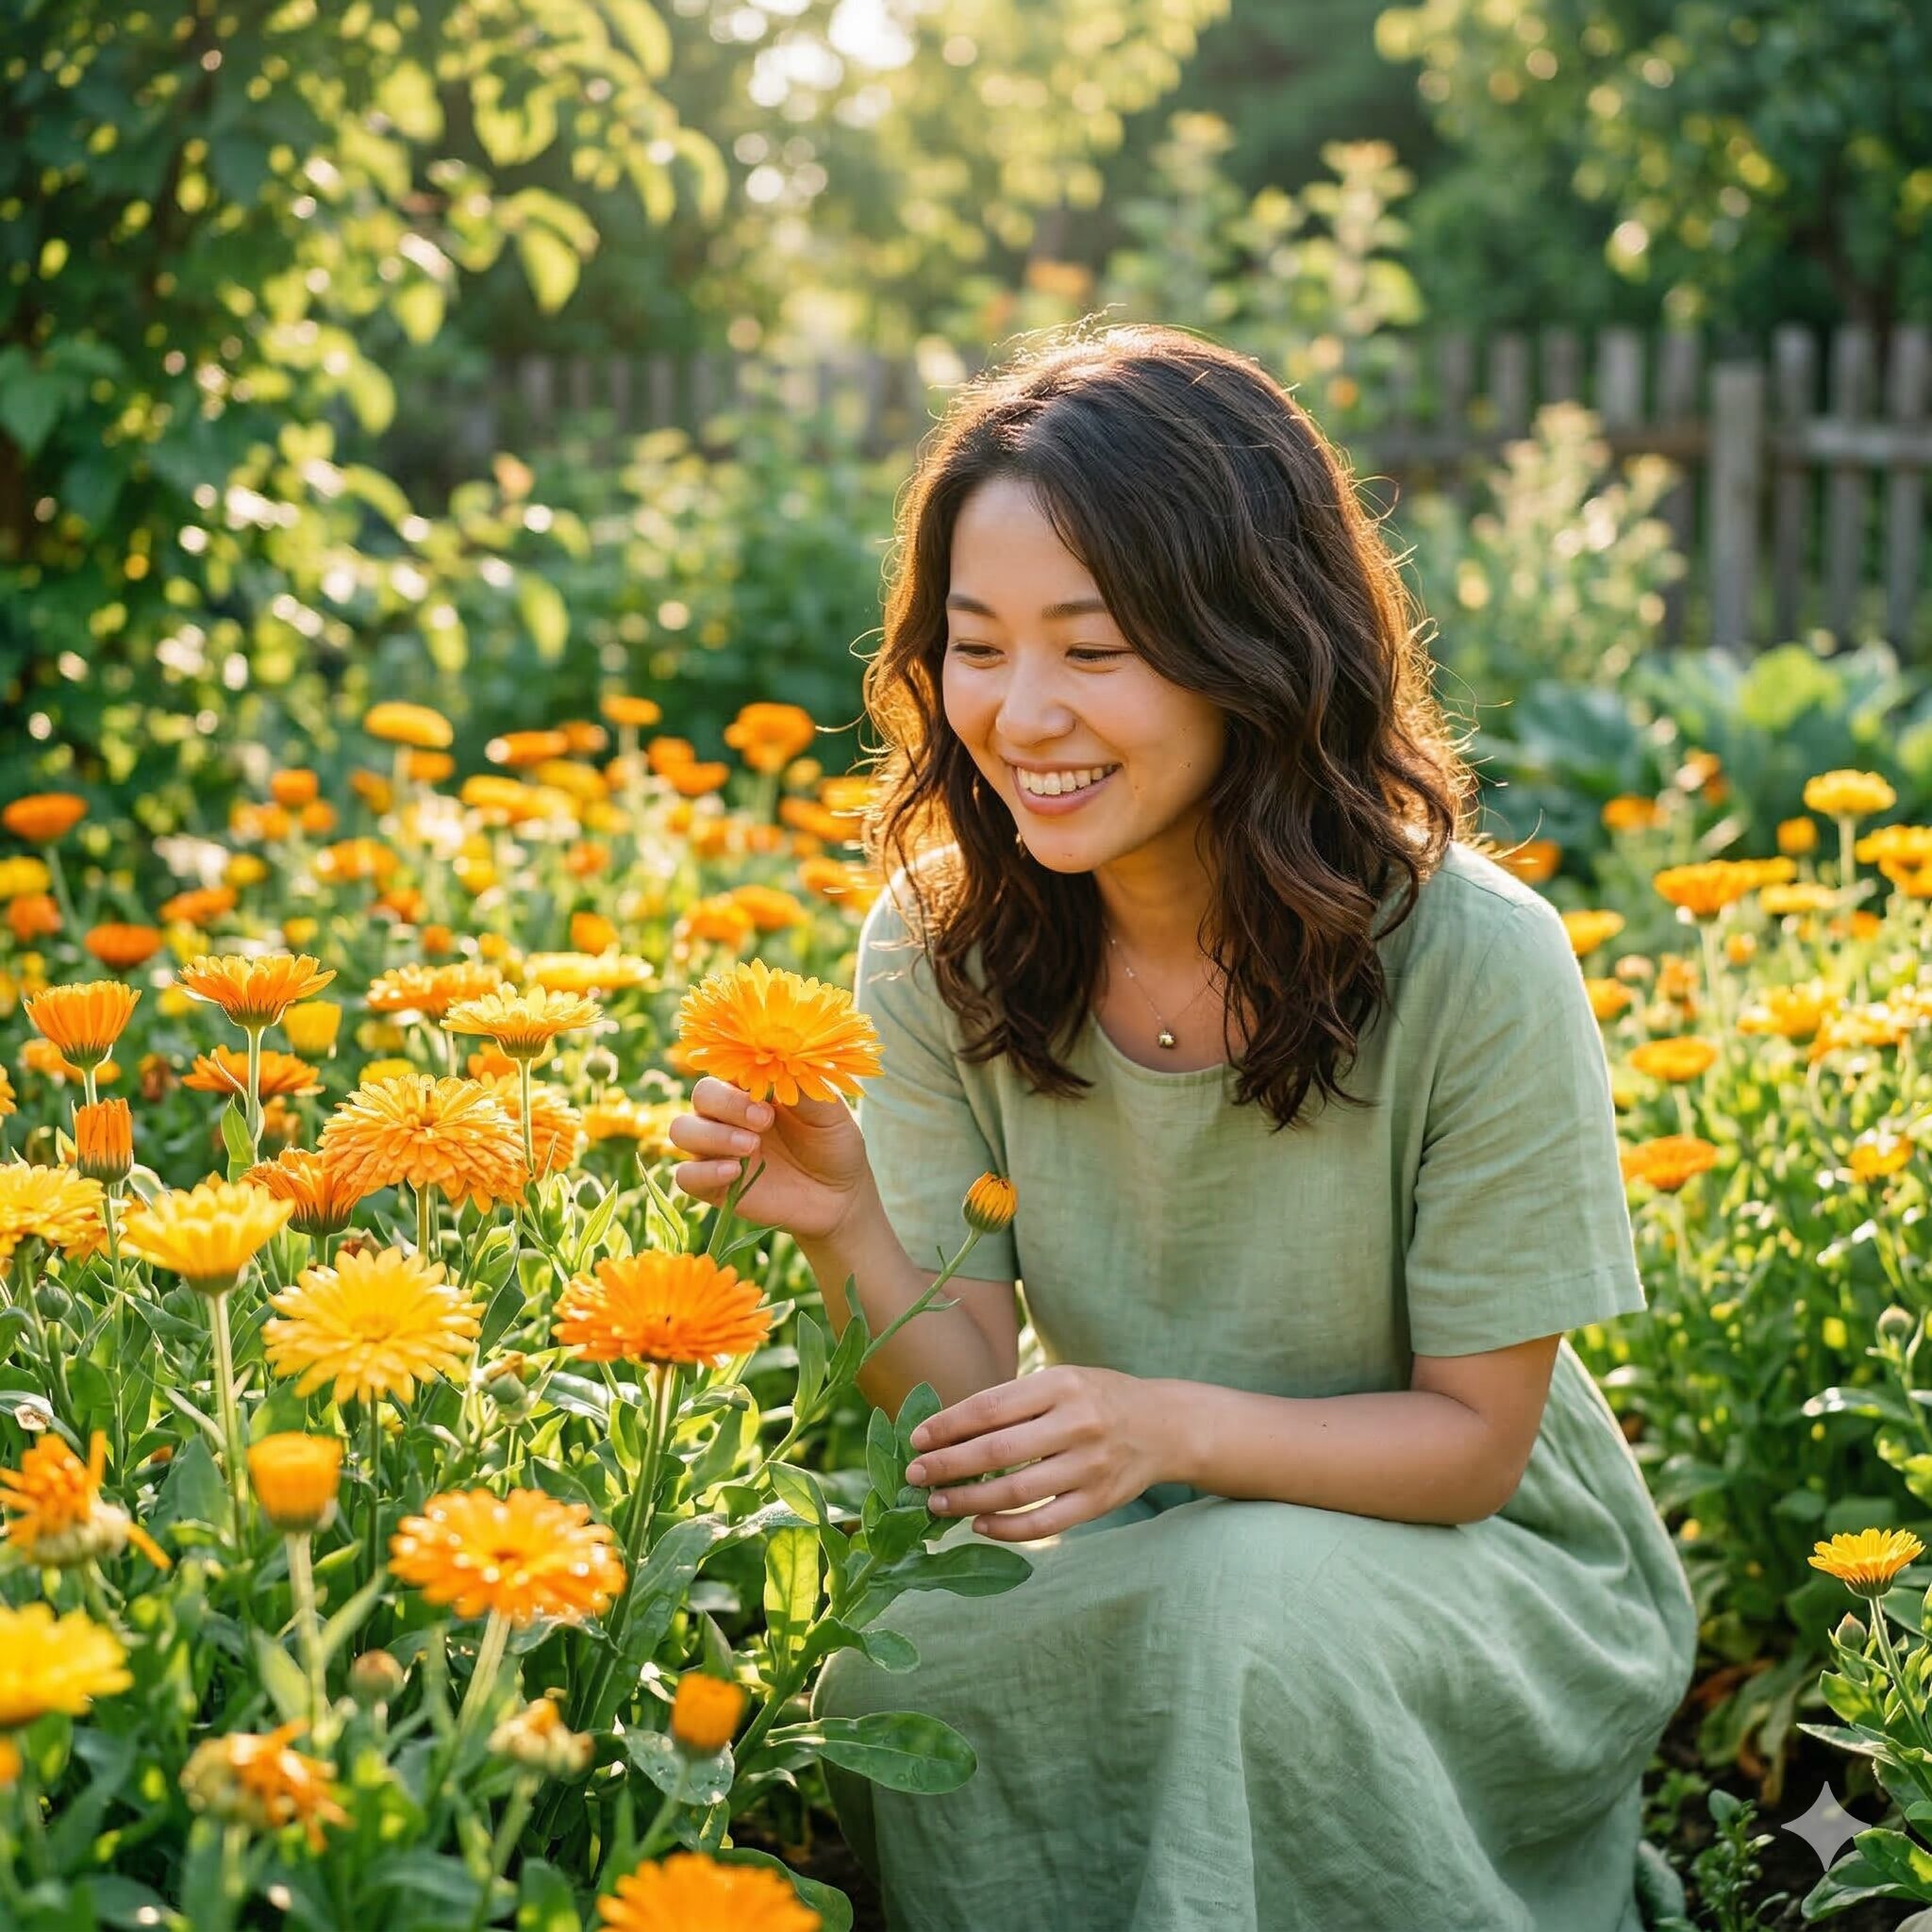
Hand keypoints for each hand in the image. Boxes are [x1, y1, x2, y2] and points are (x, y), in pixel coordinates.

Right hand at [669, 1076, 875, 1243]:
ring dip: (712, 1135)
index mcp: (753, 1088)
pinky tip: (734, 1172)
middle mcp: (728, 1115)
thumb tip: (784, 1063)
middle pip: (701, 1096)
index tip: (769, 1094)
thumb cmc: (834, 1143)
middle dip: (728, 1105)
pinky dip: (703, 1171)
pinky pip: (685, 1175)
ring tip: (751, 1146)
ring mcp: (717, 1150)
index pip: (727, 1067)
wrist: (839, 1196)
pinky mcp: (713, 1185)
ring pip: (682, 1130)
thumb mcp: (831, 1112)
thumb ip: (806, 1089)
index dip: (741, 1076)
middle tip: (764, 1122)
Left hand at [901, 1365, 1176, 1542]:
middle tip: (914, 1476)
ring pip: (1016, 1491)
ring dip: (968, 1500)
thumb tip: (946, 1430)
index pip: (991, 1406)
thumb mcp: (1060, 1382)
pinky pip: (1044, 1522)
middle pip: (997, 1450)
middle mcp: (1077, 1423)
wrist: (1164, 1425)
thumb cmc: (1096, 1399)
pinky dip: (1007, 1528)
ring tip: (936, 1504)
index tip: (917, 1439)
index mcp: (1061, 1385)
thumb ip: (1013, 1402)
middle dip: (948, 1465)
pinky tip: (979, 1525)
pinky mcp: (1099, 1501)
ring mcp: (1090, 1465)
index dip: (948, 1425)